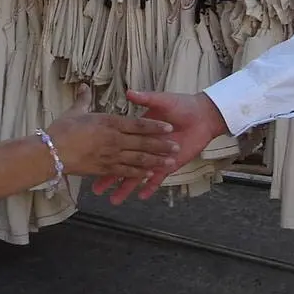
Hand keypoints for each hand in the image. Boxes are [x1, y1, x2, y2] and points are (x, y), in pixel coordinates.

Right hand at [46, 87, 178, 179]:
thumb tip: (84, 85)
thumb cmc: (61, 130)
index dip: (155, 126)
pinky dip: (139, 173)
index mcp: (109, 123)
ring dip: (155, 160)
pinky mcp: (104, 169)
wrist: (49, 152)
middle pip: (143, 142)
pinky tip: (150, 174)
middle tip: (177, 146)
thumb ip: (84, 99)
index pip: (138, 124)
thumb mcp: (75, 111)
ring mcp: (110, 156)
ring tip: (170, 161)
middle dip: (161, 145)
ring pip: (138, 158)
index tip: (169, 127)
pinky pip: (126, 171)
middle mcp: (113, 140)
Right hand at [92, 90, 228, 203]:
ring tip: (113, 200)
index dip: (105, 151)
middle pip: (123, 164)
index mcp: (138, 131)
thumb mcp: (162, 100)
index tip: (90, 159)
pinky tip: (141, 197)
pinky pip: (157, 179)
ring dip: (126, 188)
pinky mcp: (168, 165)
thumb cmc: (181, 105)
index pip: (118, 143)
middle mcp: (143, 146)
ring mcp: (155, 158)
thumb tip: (129, 92)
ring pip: (137, 175)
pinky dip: (150, 188)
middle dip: (110, 178)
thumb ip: (146, 98)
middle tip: (96, 190)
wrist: (203, 115)